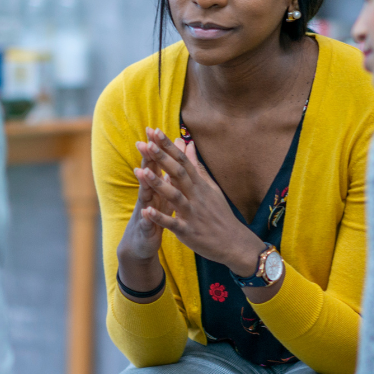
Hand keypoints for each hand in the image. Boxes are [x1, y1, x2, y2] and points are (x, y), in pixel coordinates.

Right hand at [116, 137, 173, 298]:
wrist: (141, 243)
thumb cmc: (155, 213)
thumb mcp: (163, 191)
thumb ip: (168, 172)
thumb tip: (174, 152)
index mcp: (156, 186)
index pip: (157, 163)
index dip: (157, 148)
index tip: (157, 130)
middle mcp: (148, 195)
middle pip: (147, 175)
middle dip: (146, 160)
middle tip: (144, 143)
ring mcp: (144, 211)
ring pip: (144, 196)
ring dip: (143, 184)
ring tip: (140, 172)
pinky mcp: (146, 229)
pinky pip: (147, 223)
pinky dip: (147, 218)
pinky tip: (146, 214)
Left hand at [133, 127, 265, 277]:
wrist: (233, 242)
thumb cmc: (219, 213)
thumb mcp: (210, 187)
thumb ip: (196, 166)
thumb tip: (189, 144)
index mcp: (199, 184)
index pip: (182, 160)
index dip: (168, 146)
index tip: (153, 131)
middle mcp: (196, 195)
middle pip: (177, 173)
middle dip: (161, 158)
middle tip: (144, 143)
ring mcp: (192, 213)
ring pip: (174, 196)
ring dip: (157, 184)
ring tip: (140, 172)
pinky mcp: (188, 231)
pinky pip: (172, 223)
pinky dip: (159, 218)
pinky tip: (146, 211)